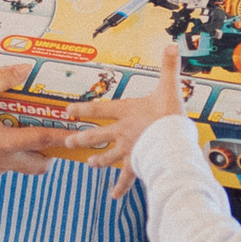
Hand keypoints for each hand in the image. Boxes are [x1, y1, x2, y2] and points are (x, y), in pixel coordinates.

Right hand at [0, 68, 65, 177]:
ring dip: (30, 155)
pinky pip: (4, 167)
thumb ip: (2, 79)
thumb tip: (26, 68)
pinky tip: (0, 137)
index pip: (42, 141)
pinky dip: (9, 156)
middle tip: (53, 136)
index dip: (63, 136)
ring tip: (27, 134)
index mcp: (2, 143)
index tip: (78, 132)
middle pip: (39, 166)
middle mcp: (1, 162)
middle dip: (51, 154)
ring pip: (22, 167)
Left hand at [69, 44, 187, 198]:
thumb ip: (169, 67)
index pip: (99, 109)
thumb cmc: (169, 117)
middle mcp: (123, 132)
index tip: (67, 111)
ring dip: (98, 160)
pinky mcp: (137, 164)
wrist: (172, 144)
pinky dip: (120, 187)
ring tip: (90, 164)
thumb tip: (171, 45)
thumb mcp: (170, 89)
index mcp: (127, 112)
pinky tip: (113, 196)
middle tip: (68, 141)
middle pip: (98, 135)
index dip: (83, 110)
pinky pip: (126, 178)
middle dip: (82, 139)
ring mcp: (128, 150)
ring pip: (108, 156)